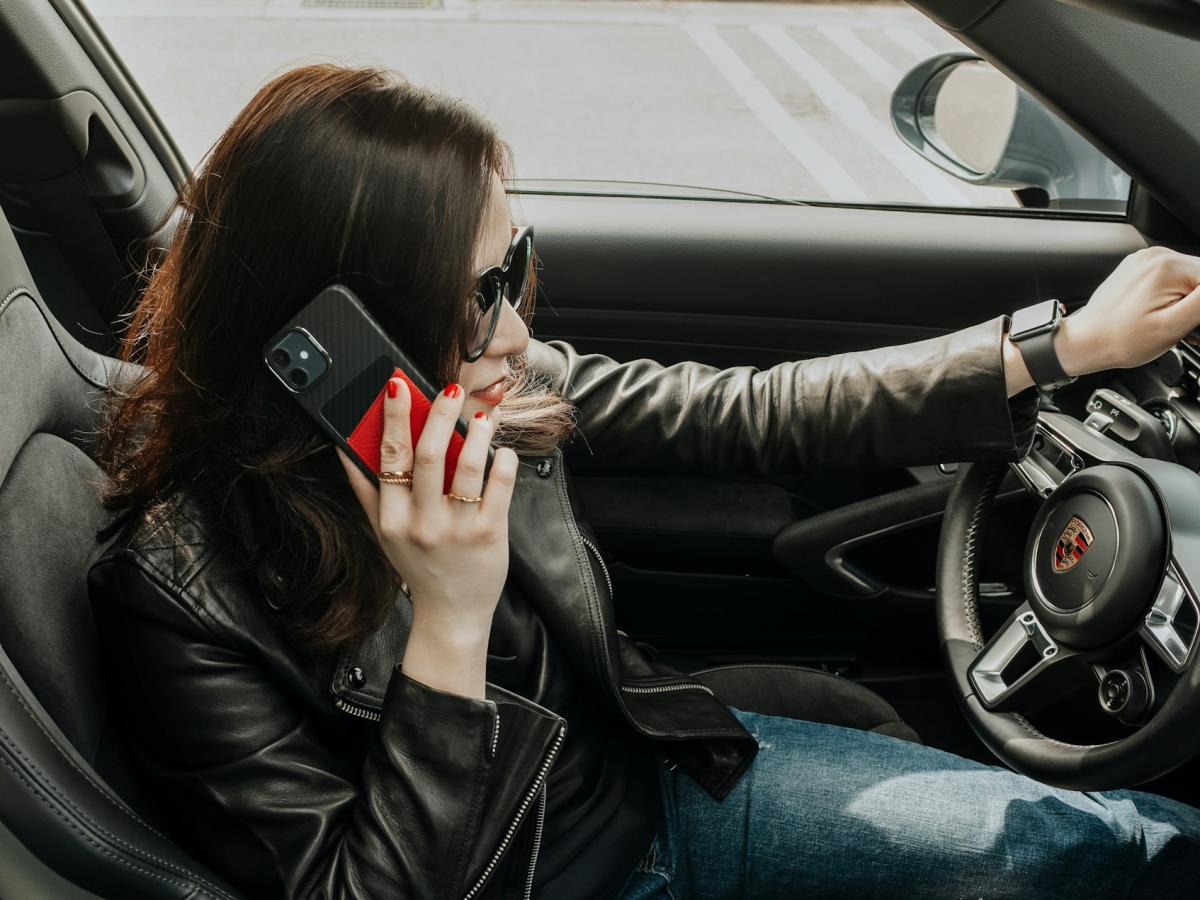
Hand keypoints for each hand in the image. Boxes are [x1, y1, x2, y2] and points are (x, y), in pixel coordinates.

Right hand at [336, 378, 518, 697]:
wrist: (451, 613)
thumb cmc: (417, 566)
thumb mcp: (382, 531)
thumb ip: (364, 490)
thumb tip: (343, 446)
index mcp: (391, 518)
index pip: (389, 457)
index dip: (393, 417)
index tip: (398, 385)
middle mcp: (422, 523)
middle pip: (430, 456)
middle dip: (439, 415)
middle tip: (450, 390)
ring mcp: (458, 529)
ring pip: (469, 467)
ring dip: (477, 434)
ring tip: (483, 416)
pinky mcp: (490, 535)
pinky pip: (500, 488)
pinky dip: (503, 462)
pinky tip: (502, 450)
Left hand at [1055, 246, 1199, 375]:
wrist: (1085, 342)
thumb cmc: (1120, 340)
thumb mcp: (1172, 326)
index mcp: (1167, 266)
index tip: (1192, 323)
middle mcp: (1156, 256)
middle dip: (1198, 304)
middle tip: (1189, 329)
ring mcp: (1145, 261)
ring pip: (1188, 278)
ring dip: (1189, 301)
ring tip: (1175, 324)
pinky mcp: (1139, 269)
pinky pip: (1170, 278)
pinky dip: (1175, 296)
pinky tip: (1165, 314)